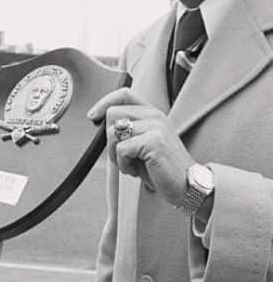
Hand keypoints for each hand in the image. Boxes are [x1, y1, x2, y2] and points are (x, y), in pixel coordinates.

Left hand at [88, 87, 193, 206]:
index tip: (93, 117)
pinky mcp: (154, 141)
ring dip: (115, 155)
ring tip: (131, 165)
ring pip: (113, 132)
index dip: (104, 102)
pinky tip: (136, 172)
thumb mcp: (143, 142)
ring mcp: (155, 127)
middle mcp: (155, 116)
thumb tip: (98, 122)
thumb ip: (127, 129)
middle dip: (109, 139)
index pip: (124, 94)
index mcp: (152, 113)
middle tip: (122, 156)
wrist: (188, 187)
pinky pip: (121, 149)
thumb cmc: (161, 168)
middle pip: (112, 113)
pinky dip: (123, 164)